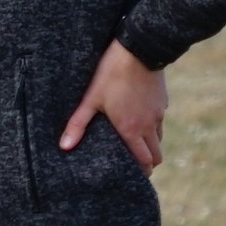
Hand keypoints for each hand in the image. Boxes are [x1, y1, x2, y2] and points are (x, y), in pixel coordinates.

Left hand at [59, 39, 167, 174]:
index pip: (145, 162)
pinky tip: (138, 115)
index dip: (141, 172)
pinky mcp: (162, 101)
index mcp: (132, 130)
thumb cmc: (110, 74)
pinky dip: (152, 125)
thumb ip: (78, 124)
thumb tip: (64, 147)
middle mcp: (149, 126)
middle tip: (133, 161)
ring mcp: (159, 113)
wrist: (138, 49)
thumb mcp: (90, 98)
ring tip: (134, 140)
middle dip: (147, 162)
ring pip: (159, 138)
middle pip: (156, 155)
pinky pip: (160, 120)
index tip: (132, 175)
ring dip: (149, 143)